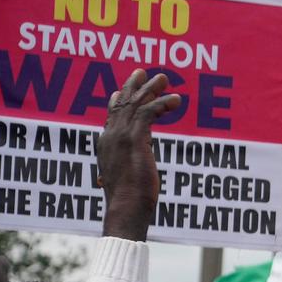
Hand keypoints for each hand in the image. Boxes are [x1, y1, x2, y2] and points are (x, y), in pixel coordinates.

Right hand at [97, 69, 182, 241]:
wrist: (126, 209)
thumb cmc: (128, 202)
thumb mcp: (123, 180)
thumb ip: (124, 168)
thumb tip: (125, 170)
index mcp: (106, 146)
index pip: (111, 117)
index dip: (118, 101)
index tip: (122, 89)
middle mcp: (110, 137)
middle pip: (121, 104)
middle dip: (133, 86)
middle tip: (143, 72)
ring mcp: (120, 136)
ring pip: (136, 104)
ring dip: (151, 89)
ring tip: (164, 78)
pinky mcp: (135, 139)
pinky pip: (149, 112)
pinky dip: (162, 103)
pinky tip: (176, 100)